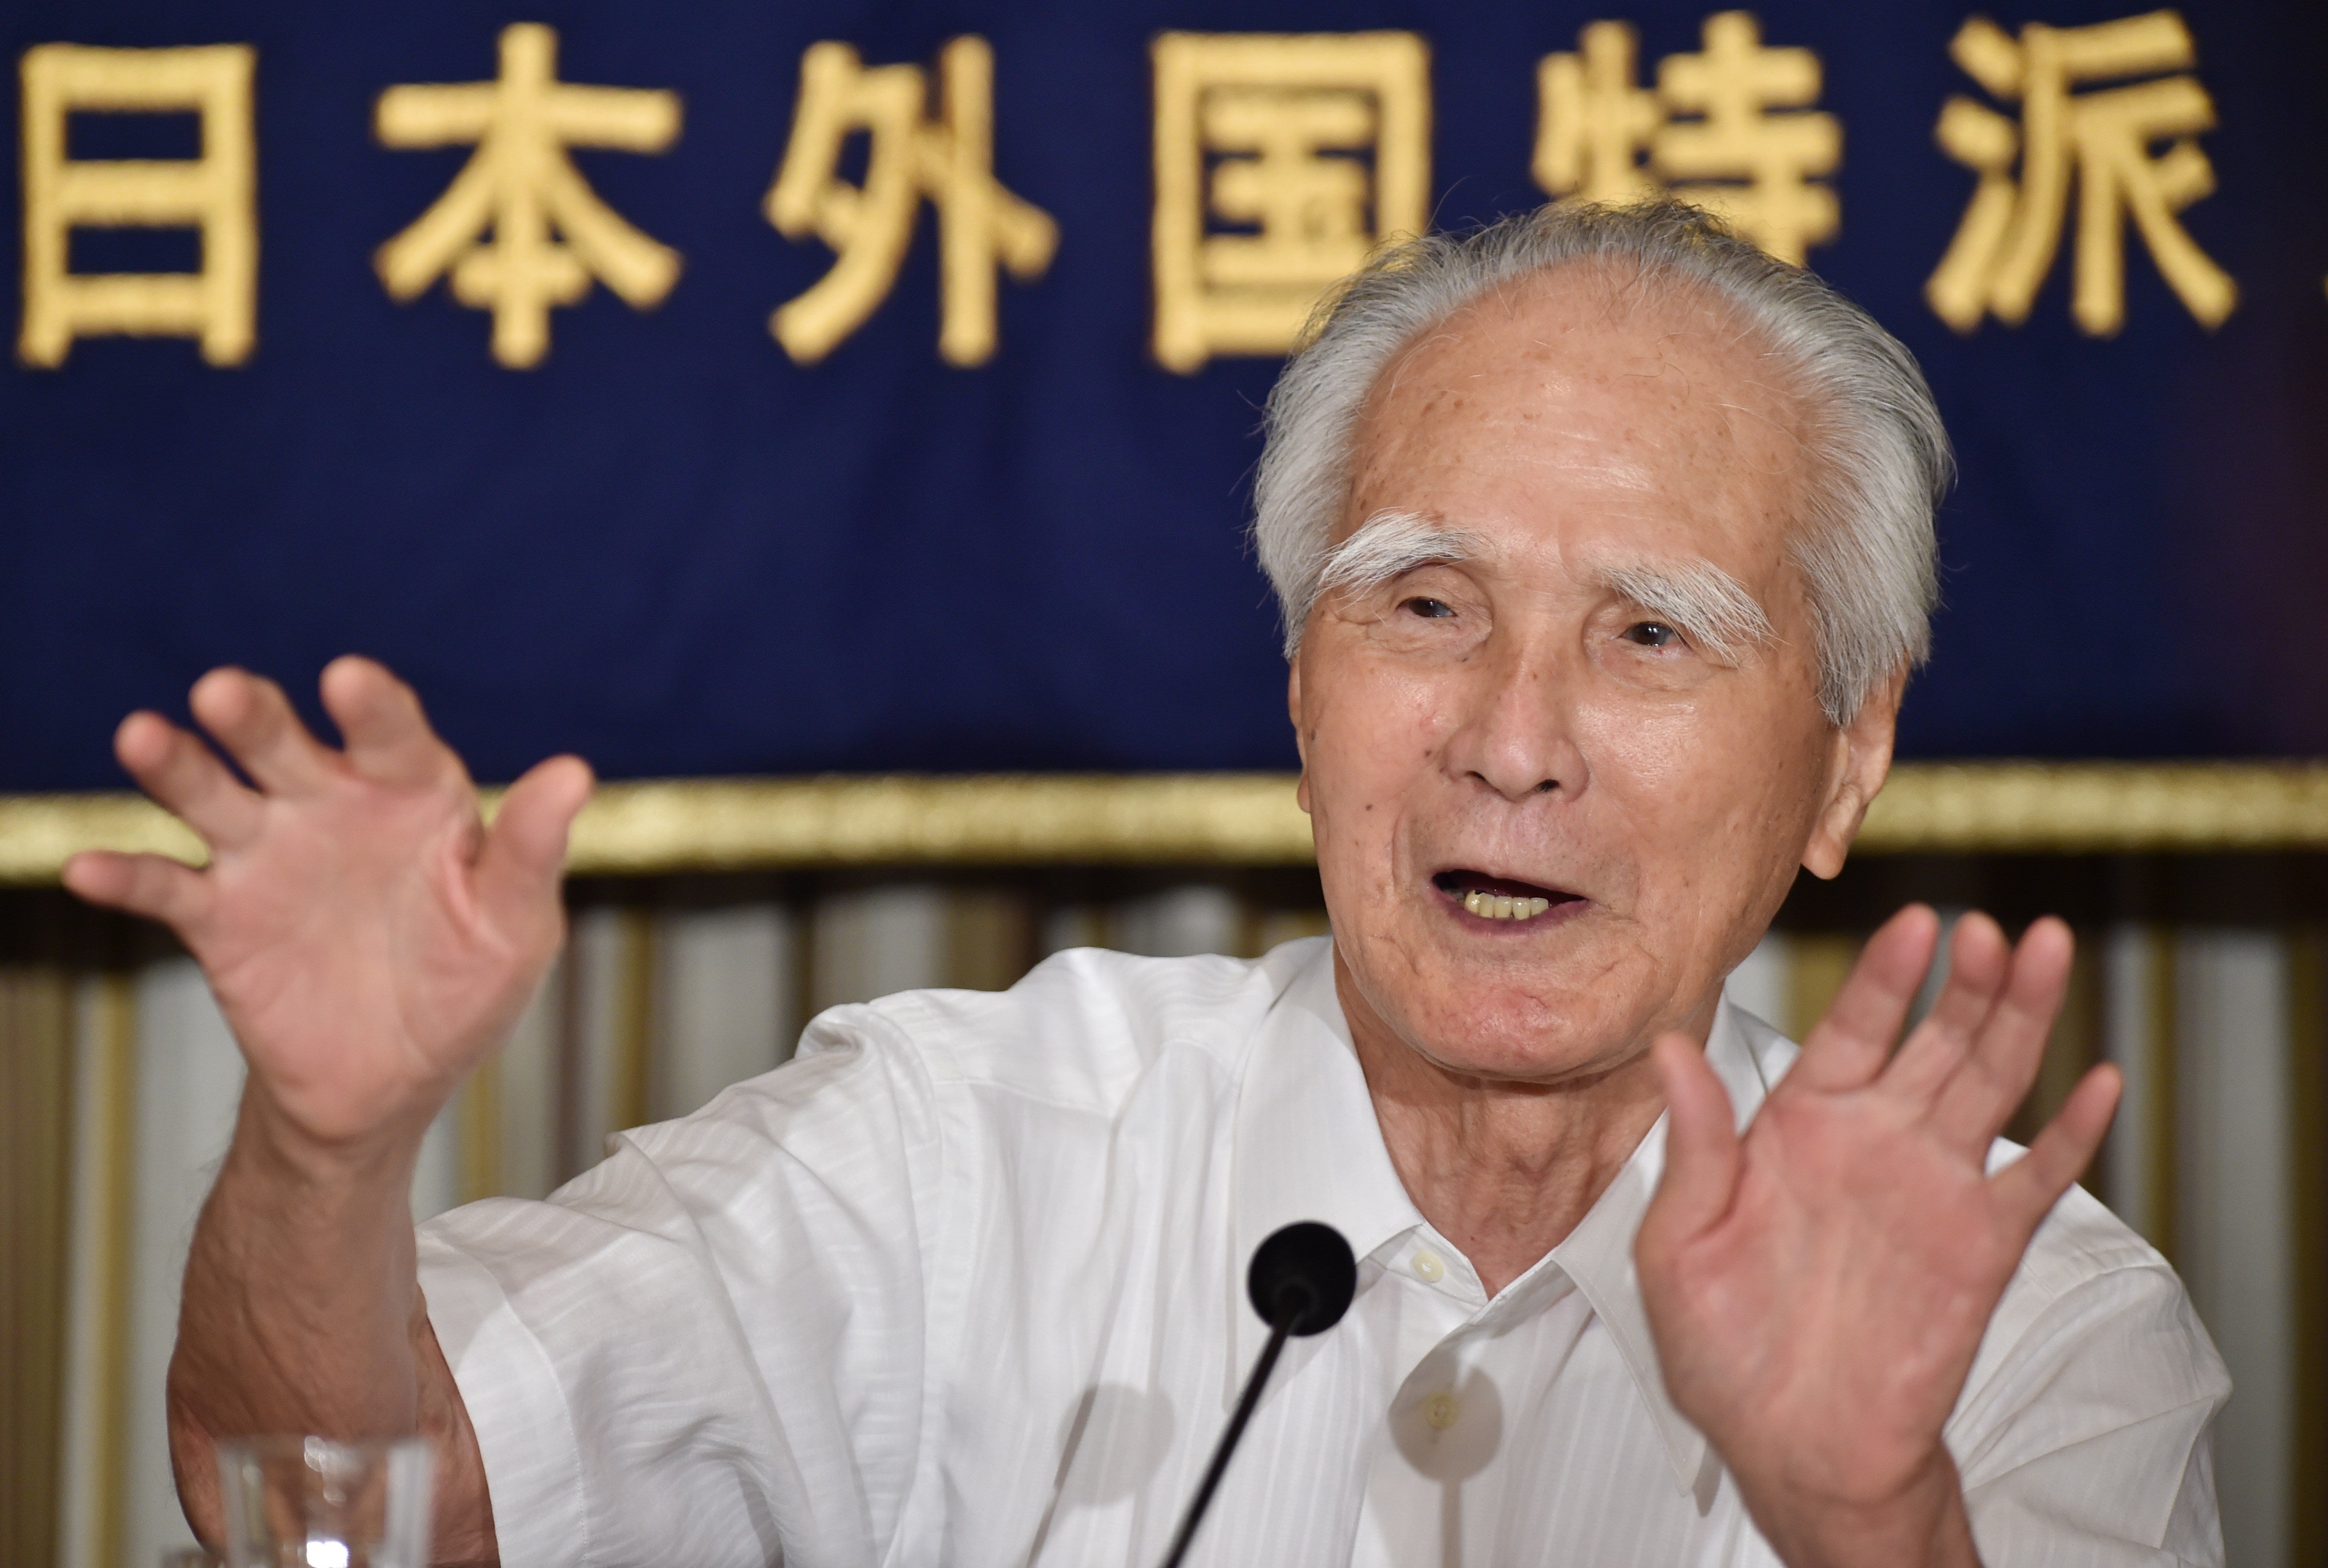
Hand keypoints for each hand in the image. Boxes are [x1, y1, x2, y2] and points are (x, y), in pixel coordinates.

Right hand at [63, 658, 590, 1153]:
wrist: (392, 1082)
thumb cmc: (466, 985)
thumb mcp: (513, 926)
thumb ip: (532, 850)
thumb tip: (574, 770)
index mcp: (413, 795)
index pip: (393, 735)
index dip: (373, 706)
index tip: (350, 680)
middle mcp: (330, 807)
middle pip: (285, 744)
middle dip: (256, 716)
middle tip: (226, 692)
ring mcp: (268, 856)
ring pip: (214, 794)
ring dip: (177, 765)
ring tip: (144, 737)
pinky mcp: (217, 917)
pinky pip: (163, 887)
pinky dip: (124, 875)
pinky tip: (86, 867)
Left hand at [1635, 906, 2119, 1567]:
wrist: (1789, 1446)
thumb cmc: (1721, 1348)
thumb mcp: (1680, 1244)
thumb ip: (1694, 1145)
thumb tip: (1669, 1047)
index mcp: (1801, 1128)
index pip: (1852, 1029)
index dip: (1885, 976)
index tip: (1913, 923)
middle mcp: (1876, 1142)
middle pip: (1936, 1039)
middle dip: (1969, 981)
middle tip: (1994, 928)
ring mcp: (1936, 1189)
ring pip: (1994, 1083)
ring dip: (2023, 1019)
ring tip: (2046, 953)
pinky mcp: (1980, 1246)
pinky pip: (2038, 1179)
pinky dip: (2073, 1133)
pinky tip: (2098, 1081)